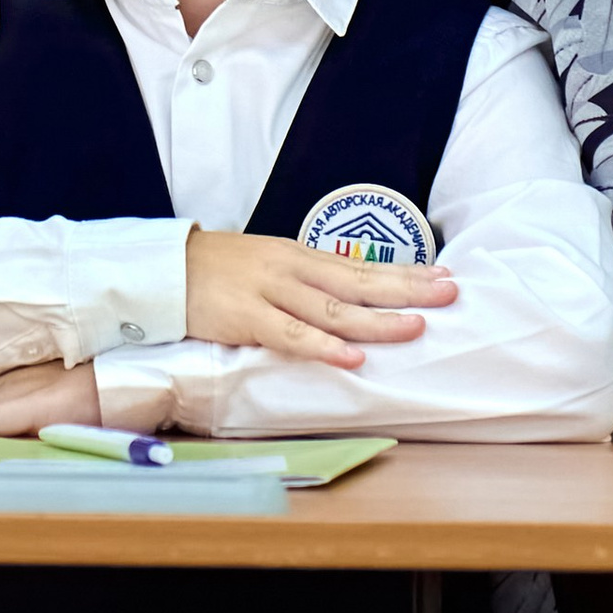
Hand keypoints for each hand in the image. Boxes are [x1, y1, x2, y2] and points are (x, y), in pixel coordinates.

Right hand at [185, 230, 456, 368]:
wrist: (163, 268)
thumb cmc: (218, 272)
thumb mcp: (268, 267)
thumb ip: (305, 283)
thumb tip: (350, 300)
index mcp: (300, 257)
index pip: (362, 265)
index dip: (405, 272)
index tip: (445, 276)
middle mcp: (292, 269)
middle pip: (359, 281)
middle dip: (407, 289)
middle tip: (449, 294)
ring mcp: (270, 291)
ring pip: (333, 309)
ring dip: (377, 319)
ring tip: (415, 327)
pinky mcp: (246, 317)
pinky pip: (291, 334)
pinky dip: (324, 345)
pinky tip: (352, 355)